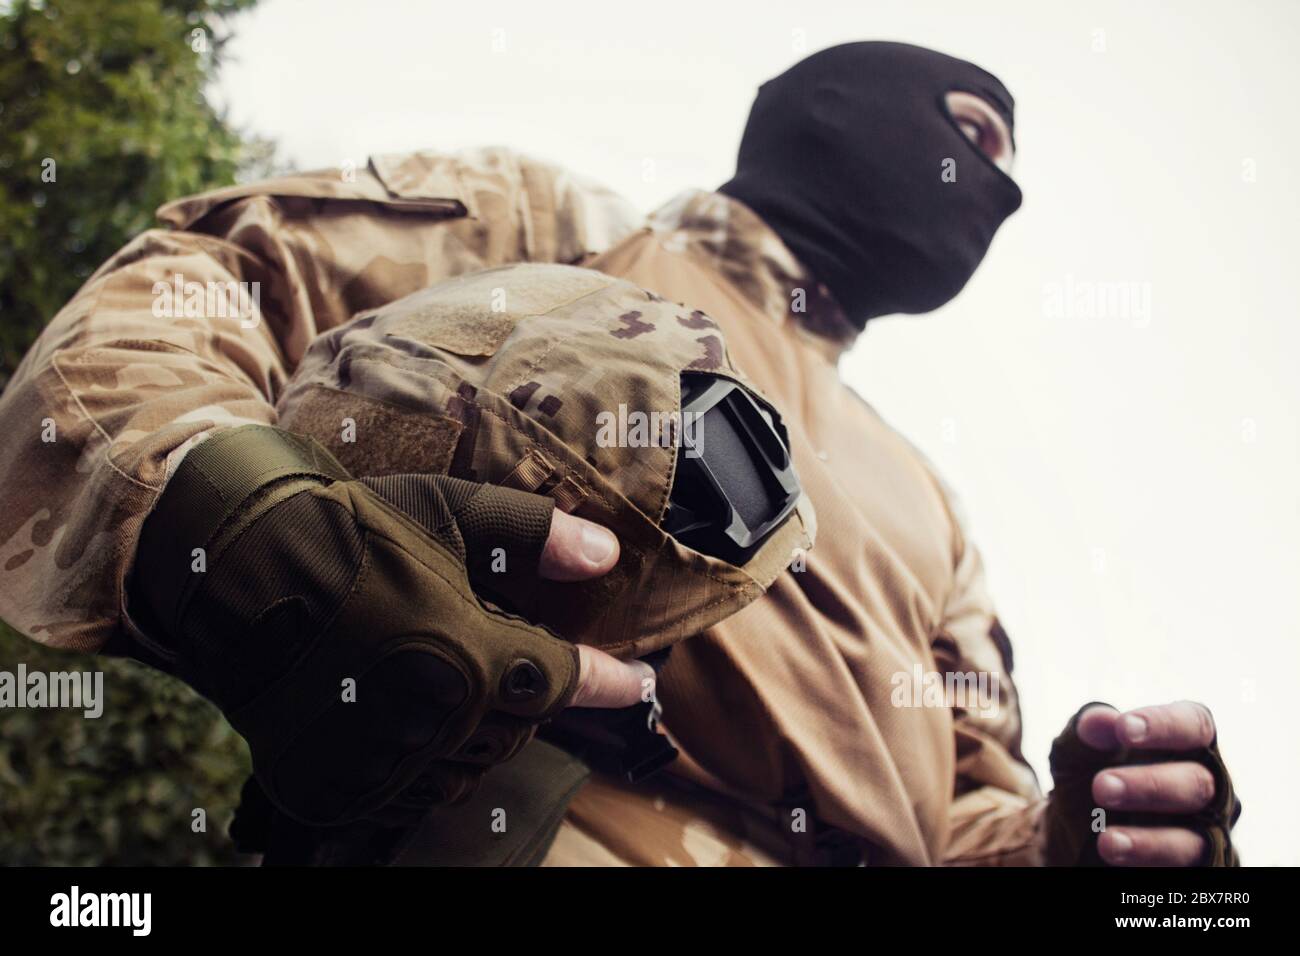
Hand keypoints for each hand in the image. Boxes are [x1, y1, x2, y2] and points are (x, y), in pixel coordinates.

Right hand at [130, 425, 651, 825]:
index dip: (610, 680)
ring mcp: (385, 756)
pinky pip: (411, 790)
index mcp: (471, 653)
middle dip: (533, 693)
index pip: (566, 679)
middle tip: (525, 660)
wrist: (232, 567)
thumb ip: (533, 534)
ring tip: (468, 686)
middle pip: (520, 723)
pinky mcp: (340, 780)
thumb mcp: (448, 511)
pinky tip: (419, 722)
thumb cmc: (348, 529)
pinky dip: (430, 760)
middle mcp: (435, 718)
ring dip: (485, 729)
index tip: (640, 683)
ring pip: (470, 764)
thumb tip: (605, 552)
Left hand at [1044, 699, 1239, 866]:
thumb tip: (1099, 720)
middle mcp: (1208, 787)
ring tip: (1106, 840)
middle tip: (1102, 787)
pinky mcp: (1200, 869)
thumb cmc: (1086, 779)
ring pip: (1196, 838)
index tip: (1124, 729)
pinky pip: (1186, 872)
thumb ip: (1086, 732)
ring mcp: (1208, 833)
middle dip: (1149, 785)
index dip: (1164, 725)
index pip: (1194, 724)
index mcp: (1186, 744)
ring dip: (1151, 841)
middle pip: (1197, 783)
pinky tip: (1118, 856)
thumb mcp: (1076, 752)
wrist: (1072, 833)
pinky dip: (1151, 865)